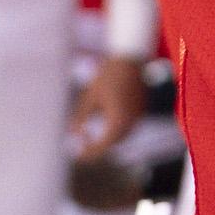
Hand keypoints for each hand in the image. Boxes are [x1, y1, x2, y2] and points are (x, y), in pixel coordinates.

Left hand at [69, 47, 151, 162]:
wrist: (130, 57)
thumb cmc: (106, 76)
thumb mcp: (89, 97)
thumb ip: (81, 118)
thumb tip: (72, 135)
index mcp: (118, 121)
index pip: (103, 146)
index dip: (89, 153)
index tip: (78, 156)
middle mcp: (132, 122)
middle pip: (114, 144)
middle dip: (98, 148)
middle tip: (82, 147)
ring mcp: (139, 116)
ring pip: (123, 136)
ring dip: (108, 140)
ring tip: (92, 138)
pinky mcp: (142, 110)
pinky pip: (129, 127)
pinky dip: (117, 131)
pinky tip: (106, 125)